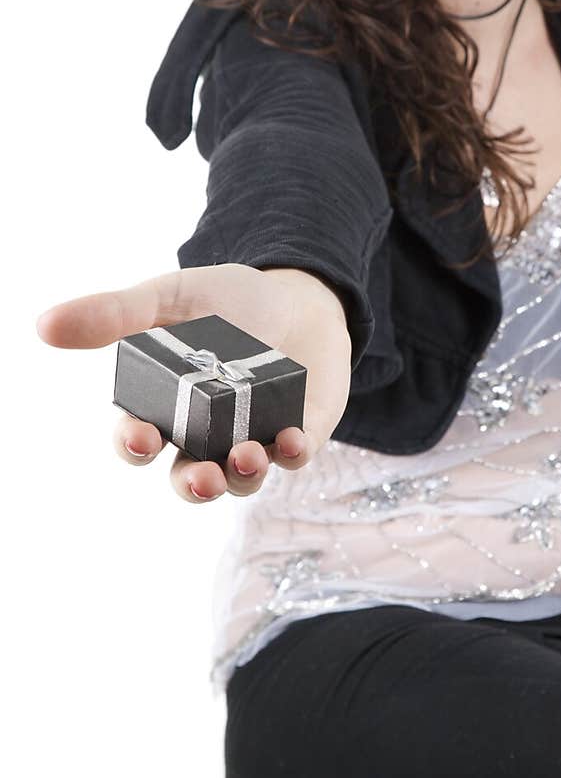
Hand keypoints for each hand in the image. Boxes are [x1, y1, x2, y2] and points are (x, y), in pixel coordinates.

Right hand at [35, 264, 352, 503]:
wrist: (297, 293)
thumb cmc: (225, 300)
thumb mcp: (168, 296)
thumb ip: (113, 313)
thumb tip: (44, 325)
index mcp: (165, 407)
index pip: (139, 440)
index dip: (135, 445)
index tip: (142, 438)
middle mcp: (205, 435)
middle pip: (190, 478)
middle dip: (193, 485)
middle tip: (200, 478)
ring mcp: (253, 438)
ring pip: (241, 479)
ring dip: (242, 476)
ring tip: (246, 455)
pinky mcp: (299, 432)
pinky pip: (293, 457)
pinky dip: (292, 453)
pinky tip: (290, 440)